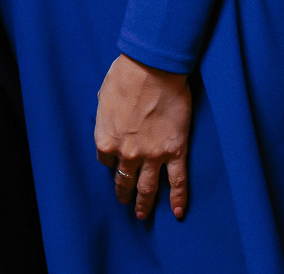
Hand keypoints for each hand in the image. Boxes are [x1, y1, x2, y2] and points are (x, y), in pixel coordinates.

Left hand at [94, 53, 191, 220]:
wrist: (152, 69)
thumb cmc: (125, 76)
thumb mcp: (104, 96)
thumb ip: (106, 115)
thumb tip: (111, 117)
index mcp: (106, 140)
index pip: (106, 160)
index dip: (111, 161)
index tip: (115, 164)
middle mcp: (127, 153)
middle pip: (125, 179)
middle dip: (124, 192)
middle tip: (124, 202)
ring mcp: (152, 155)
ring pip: (148, 187)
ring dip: (144, 203)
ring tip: (142, 214)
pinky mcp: (175, 151)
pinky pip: (177, 181)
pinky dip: (178, 199)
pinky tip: (178, 212)